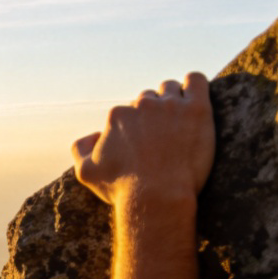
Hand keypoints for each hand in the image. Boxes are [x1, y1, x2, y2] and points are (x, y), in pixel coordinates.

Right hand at [72, 72, 214, 206]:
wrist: (157, 197)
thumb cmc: (122, 188)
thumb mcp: (86, 172)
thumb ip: (80, 148)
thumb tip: (95, 134)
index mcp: (117, 116)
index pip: (126, 112)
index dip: (133, 128)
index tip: (142, 144)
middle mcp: (142, 105)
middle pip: (148, 99)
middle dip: (152, 114)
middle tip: (161, 135)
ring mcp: (170, 105)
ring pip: (170, 88)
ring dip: (172, 99)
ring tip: (178, 119)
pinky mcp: (196, 109)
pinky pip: (196, 81)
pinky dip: (194, 85)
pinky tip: (193, 98)